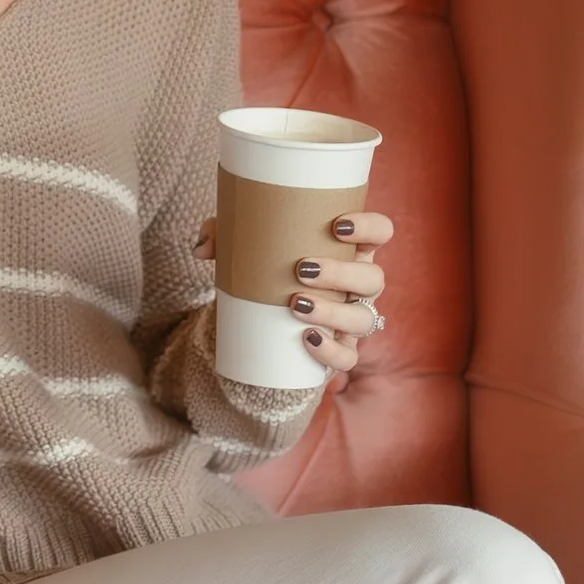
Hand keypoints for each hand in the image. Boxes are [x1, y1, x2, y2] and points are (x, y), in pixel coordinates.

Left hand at [200, 206, 394, 382]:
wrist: (263, 316)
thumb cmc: (266, 267)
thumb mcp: (247, 246)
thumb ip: (223, 236)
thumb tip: (201, 247)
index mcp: (350, 250)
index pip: (381, 232)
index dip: (370, 227)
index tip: (337, 225)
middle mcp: (360, 285)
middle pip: (373, 278)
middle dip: (342, 273)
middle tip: (303, 269)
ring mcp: (354, 319)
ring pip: (364, 319)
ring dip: (334, 313)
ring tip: (296, 305)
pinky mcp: (341, 349)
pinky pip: (348, 358)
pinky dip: (331, 352)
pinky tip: (308, 340)